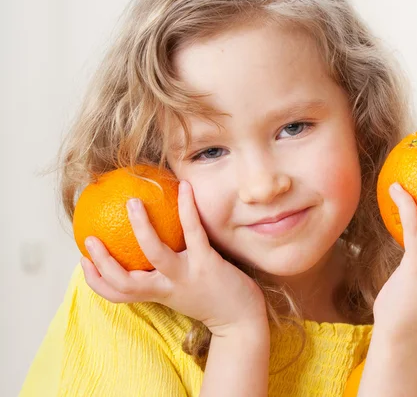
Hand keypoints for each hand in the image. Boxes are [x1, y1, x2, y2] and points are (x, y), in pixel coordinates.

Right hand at [80, 180, 266, 336]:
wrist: (242, 318)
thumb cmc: (210, 299)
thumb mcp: (181, 290)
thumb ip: (164, 275)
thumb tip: (148, 247)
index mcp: (158, 294)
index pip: (117, 294)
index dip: (95, 280)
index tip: (83, 259)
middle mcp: (167, 288)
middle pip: (126, 282)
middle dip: (103, 263)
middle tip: (90, 238)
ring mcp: (187, 275)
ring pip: (156, 254)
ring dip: (141, 228)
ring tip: (131, 202)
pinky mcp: (208, 263)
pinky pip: (194, 232)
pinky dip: (188, 208)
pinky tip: (184, 188)